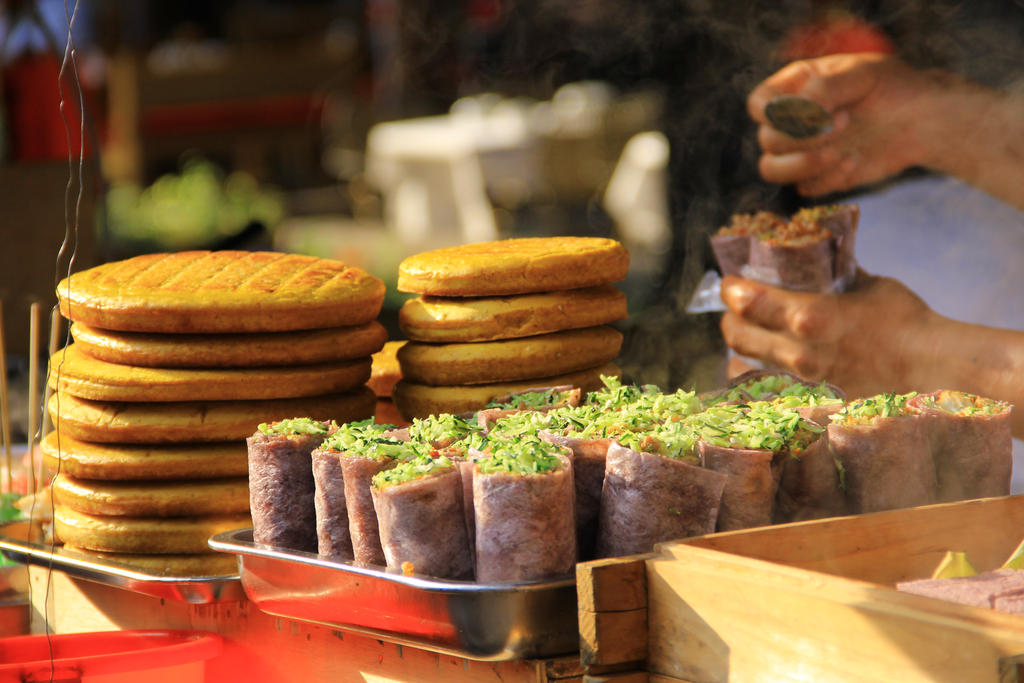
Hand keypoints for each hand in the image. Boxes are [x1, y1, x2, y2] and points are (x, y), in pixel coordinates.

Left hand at [719, 272, 935, 397]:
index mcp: (808, 316)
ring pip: (745, 365)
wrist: (931, 367)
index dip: (731, 289)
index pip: (746, 301)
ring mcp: (802, 381)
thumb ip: (835, 273)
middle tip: (735, 308)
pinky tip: (764, 365)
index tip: (730, 282)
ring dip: (742, 347)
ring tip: (749, 335)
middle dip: (730, 318)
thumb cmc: (904, 320)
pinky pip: (767, 389)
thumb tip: (819, 257)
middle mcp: (797, 352)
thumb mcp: (867, 284)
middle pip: (736, 335)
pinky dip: (759, 375)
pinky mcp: (811, 400)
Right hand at [748, 53, 945, 195]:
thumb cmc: (893, 88)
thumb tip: (800, 109)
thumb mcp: (863, 73)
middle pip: (767, 139)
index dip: (772, 113)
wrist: (922, 120)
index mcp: (794, 88)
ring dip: (802, 164)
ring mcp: (801, 151)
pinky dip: (827, 178)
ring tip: (838, 151)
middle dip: (804, 136)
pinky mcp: (817, 176)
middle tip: (844, 121)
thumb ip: (827, 86)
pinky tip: (855, 160)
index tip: (811, 110)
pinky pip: (804, 188)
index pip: (758, 104)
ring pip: (771, 169)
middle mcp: (790, 121)